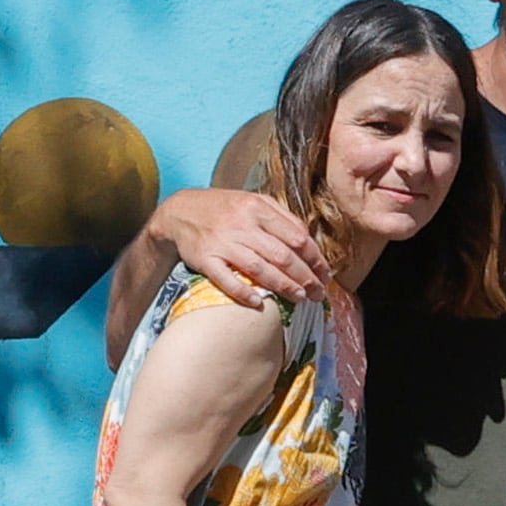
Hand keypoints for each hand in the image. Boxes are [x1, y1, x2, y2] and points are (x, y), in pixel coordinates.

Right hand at [151, 186, 328, 310]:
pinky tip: (259, 303)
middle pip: (283, 256)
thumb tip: (307, 238)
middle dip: (305, 277)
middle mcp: (242, 224)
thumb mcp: (253, 202)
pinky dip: (243, 293)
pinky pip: (226, 279)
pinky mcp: (205, 259)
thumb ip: (280, 217)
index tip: (325, 274)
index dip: (315, 258)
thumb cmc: (224, 208)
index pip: (296, 236)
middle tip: (318, 293)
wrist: (179, 211)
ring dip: (284, 286)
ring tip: (299, 298)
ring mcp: (223, 242)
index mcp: (258, 208)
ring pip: (260, 269)